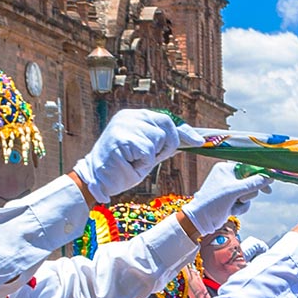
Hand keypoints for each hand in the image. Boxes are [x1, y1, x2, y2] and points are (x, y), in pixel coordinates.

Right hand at [73, 110, 203, 202]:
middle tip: (147, 159)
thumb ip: (163, 143)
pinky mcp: (122, 137)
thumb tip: (189, 139)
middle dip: (166, 147)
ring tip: (132, 161)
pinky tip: (128, 164)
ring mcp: (124, 124)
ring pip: (158, 140)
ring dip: (150, 157)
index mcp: (135, 117)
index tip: (199, 141)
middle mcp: (129, 116)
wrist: (98, 181)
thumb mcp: (148, 152)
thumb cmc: (122, 168)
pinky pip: (148, 152)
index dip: (184, 131)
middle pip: (166, 127)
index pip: (166, 119)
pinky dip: (142, 163)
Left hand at [185, 161, 270, 234]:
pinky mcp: (231, 199)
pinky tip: (232, 211)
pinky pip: (245, 201)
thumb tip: (269, 177)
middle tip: (242, 199)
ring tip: (233, 206)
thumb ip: (253, 183)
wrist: (201, 220)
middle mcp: (228, 177)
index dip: (259, 174)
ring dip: (244, 202)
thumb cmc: (213, 202)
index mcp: (226, 169)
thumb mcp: (234, 191)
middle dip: (248, 193)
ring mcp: (230, 189)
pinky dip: (241, 207)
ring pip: (249, 193)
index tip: (270, 181)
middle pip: (251, 181)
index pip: (248, 167)